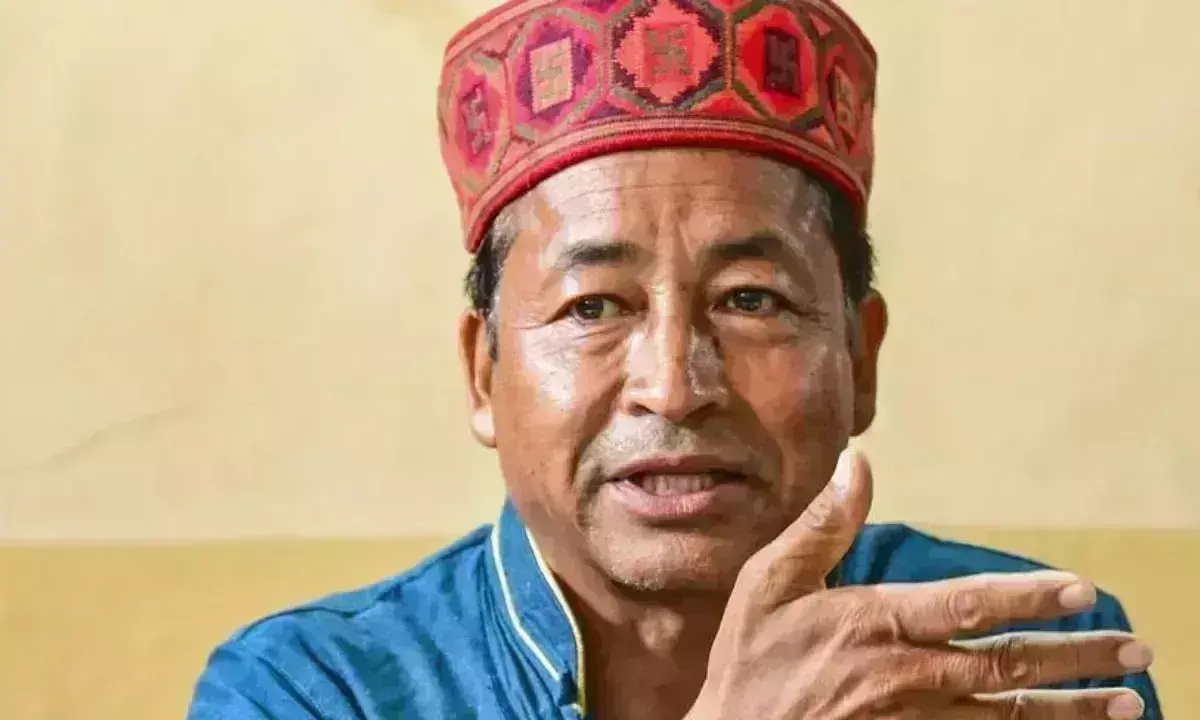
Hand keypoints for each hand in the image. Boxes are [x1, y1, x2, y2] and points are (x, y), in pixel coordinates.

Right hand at [687, 450, 1154, 719]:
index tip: (1081, 590)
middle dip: (1077, 657)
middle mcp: (905, 676)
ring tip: (1126, 704)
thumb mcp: (769, 582)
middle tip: (1134, 648)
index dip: (1028, 598)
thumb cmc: (750, 661)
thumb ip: (822, 526)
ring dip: (1073, 710)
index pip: (968, 607)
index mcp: (875, 624)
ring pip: (1009, 716)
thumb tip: (858, 464)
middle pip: (1008, 666)